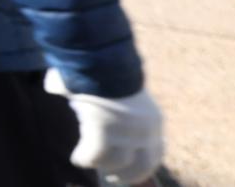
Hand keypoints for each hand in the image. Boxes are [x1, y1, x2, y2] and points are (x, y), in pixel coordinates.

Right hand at [45, 69, 163, 184]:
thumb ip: (119, 103)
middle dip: (126, 175)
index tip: (134, 168)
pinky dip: (84, 158)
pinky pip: (92, 156)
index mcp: (153, 120)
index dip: (144, 164)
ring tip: (88, 162)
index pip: (156, 153)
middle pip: (140, 166)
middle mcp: (144, 132)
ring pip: (115, 163)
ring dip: (101, 164)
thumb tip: (108, 105)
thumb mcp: (123, 88)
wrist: (100, 58)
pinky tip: (77, 157)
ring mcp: (124, 135)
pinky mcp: (103, 134)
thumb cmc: (108, 66)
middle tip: (112, 177)